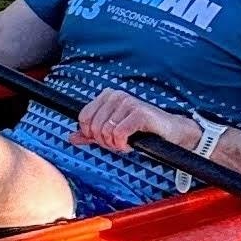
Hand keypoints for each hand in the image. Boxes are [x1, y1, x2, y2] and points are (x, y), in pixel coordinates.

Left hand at [74, 88, 194, 158]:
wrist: (169, 132)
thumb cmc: (140, 130)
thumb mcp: (112, 131)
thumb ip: (91, 134)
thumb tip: (71, 137)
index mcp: (107, 96)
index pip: (83, 118)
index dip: (91, 134)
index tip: (105, 139)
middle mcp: (116, 95)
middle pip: (94, 127)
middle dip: (104, 141)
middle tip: (118, 143)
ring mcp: (128, 102)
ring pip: (105, 132)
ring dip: (115, 144)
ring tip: (126, 142)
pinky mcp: (139, 113)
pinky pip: (118, 134)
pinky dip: (123, 144)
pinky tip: (131, 143)